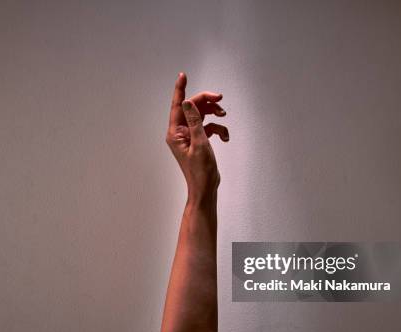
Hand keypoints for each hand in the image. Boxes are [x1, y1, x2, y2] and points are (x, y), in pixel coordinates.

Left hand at [165, 73, 228, 203]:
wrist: (205, 188)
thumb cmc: (200, 171)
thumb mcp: (199, 143)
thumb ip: (194, 121)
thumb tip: (187, 102)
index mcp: (175, 133)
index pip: (177, 106)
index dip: (180, 89)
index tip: (183, 75)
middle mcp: (180, 132)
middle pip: (192, 108)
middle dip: (206, 102)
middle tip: (220, 99)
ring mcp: (190, 136)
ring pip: (202, 115)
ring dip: (214, 114)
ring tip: (224, 116)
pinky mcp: (199, 140)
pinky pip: (208, 127)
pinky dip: (218, 129)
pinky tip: (225, 137)